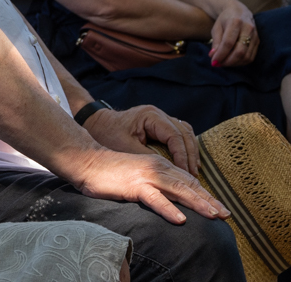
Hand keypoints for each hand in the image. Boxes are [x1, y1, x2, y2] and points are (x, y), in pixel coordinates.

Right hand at [72, 146, 227, 225]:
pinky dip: (168, 208)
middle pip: (188, 185)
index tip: (221, 208)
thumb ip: (156, 183)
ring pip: (177, 190)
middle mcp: (157, 167)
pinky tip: (180, 219)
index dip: (206, 194)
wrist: (86, 160)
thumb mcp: (138, 175)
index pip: (188, 181)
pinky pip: (154, 198)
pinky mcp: (133, 185)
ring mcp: (146, 176)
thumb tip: (173, 198)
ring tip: (214, 216)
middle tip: (227, 215)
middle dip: (209, 200)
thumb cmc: (111, 171)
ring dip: (197, 203)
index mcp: (159, 164)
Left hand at [84, 104, 198, 174]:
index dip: (182, 156)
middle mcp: (158, 114)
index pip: (175, 136)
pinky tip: (186, 163)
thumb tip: (168, 173)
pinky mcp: (158, 125)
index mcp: (150, 116)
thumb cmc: (107, 134)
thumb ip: (147, 158)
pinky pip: (178, 135)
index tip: (186, 174)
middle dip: (190, 156)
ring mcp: (159, 118)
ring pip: (185, 133)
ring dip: (190, 152)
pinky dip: (184, 148)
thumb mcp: (125, 147)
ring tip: (193, 172)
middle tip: (194, 176)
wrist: (95, 123)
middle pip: (184, 134)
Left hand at [209, 2, 257, 66]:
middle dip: (228, 61)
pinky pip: (251, 56)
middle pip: (240, 51)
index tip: (213, 61)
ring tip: (224, 63)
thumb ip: (215, 41)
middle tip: (218, 64)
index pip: (228, 42)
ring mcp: (255, 35)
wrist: (239, 11)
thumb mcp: (216, 27)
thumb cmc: (225, 19)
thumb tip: (213, 56)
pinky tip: (232, 61)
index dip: (221, 54)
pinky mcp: (258, 41)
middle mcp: (248, 29)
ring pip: (246, 56)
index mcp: (235, 22)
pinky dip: (241, 62)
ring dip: (234, 63)